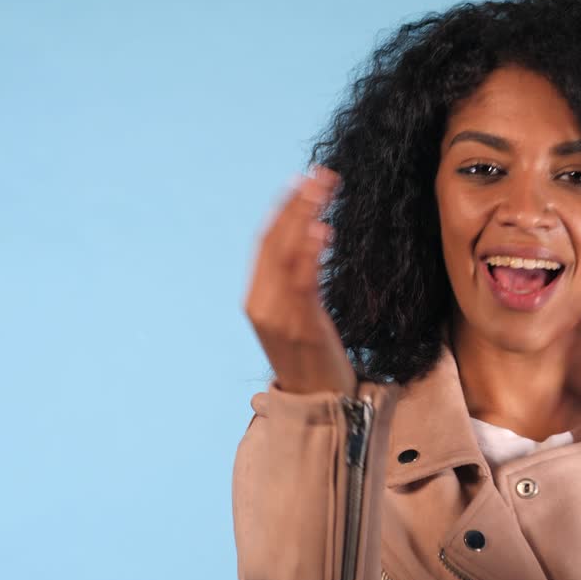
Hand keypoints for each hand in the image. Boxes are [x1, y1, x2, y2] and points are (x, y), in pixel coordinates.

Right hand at [244, 166, 356, 395]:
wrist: (318, 404)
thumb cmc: (314, 358)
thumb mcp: (298, 315)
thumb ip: (297, 282)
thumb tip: (312, 238)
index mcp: (256, 298)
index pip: (265, 242)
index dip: (283, 208)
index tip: (303, 180)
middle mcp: (261, 304)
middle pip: (274, 241)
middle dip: (296, 204)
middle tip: (320, 175)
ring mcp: (278, 316)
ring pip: (286, 255)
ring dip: (305, 217)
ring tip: (324, 189)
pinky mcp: (300, 327)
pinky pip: (302, 284)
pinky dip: (309, 254)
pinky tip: (323, 230)